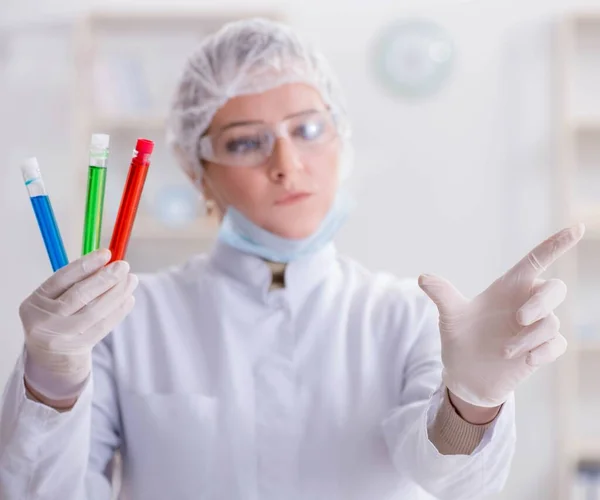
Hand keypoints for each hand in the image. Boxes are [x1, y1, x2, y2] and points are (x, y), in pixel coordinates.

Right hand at [20, 249, 137, 402]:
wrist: (51, 358)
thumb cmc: (55, 318)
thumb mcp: (52, 300)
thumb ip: (74, 282)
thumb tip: (107, 261)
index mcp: (35, 303)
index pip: (62, 278)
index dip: (86, 264)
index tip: (106, 253)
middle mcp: (46, 320)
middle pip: (80, 295)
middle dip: (105, 278)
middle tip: (124, 266)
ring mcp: (63, 336)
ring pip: (96, 311)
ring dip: (117, 293)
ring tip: (131, 280)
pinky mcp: (80, 347)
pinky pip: (104, 326)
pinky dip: (119, 310)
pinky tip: (129, 297)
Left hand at [418, 224, 584, 407]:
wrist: (465, 375)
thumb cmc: (459, 339)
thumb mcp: (449, 317)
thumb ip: (443, 295)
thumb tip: (423, 278)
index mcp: (509, 287)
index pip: (537, 259)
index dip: (557, 244)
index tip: (577, 228)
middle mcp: (526, 302)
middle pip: (556, 288)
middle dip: (542, 302)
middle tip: (518, 319)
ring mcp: (536, 327)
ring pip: (552, 322)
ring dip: (529, 337)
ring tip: (504, 351)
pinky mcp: (543, 349)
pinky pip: (557, 344)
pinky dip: (543, 351)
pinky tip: (526, 360)